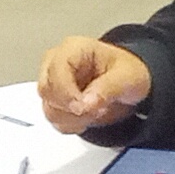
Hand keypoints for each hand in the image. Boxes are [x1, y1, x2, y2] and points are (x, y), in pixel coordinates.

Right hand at [37, 37, 151, 133]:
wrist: (128, 84)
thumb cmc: (127, 71)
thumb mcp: (127, 77)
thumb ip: (107, 88)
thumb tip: (86, 103)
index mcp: (73, 49)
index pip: (55, 71)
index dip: (66, 93)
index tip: (84, 107)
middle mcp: (57, 63)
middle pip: (47, 91)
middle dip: (73, 108)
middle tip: (98, 109)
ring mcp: (53, 82)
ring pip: (48, 108)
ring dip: (74, 118)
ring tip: (97, 110)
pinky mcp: (54, 100)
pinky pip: (54, 120)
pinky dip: (72, 124)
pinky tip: (88, 116)